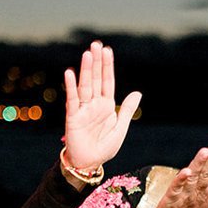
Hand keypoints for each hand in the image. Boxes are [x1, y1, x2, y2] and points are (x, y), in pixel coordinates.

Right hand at [60, 41, 142, 172]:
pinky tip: (70, 73)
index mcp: (106, 105)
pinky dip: (71, 86)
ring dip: (86, 70)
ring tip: (88, 54)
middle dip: (97, 62)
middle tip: (96, 44)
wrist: (89, 163)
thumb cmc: (104, 147)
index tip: (107, 50)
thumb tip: (137, 92)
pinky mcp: (73, 116)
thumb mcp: (120, 128)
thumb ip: (127, 110)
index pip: (107, 81)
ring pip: (85, 85)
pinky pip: (72, 99)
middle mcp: (94, 104)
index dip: (108, 66)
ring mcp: (83, 108)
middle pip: (96, 79)